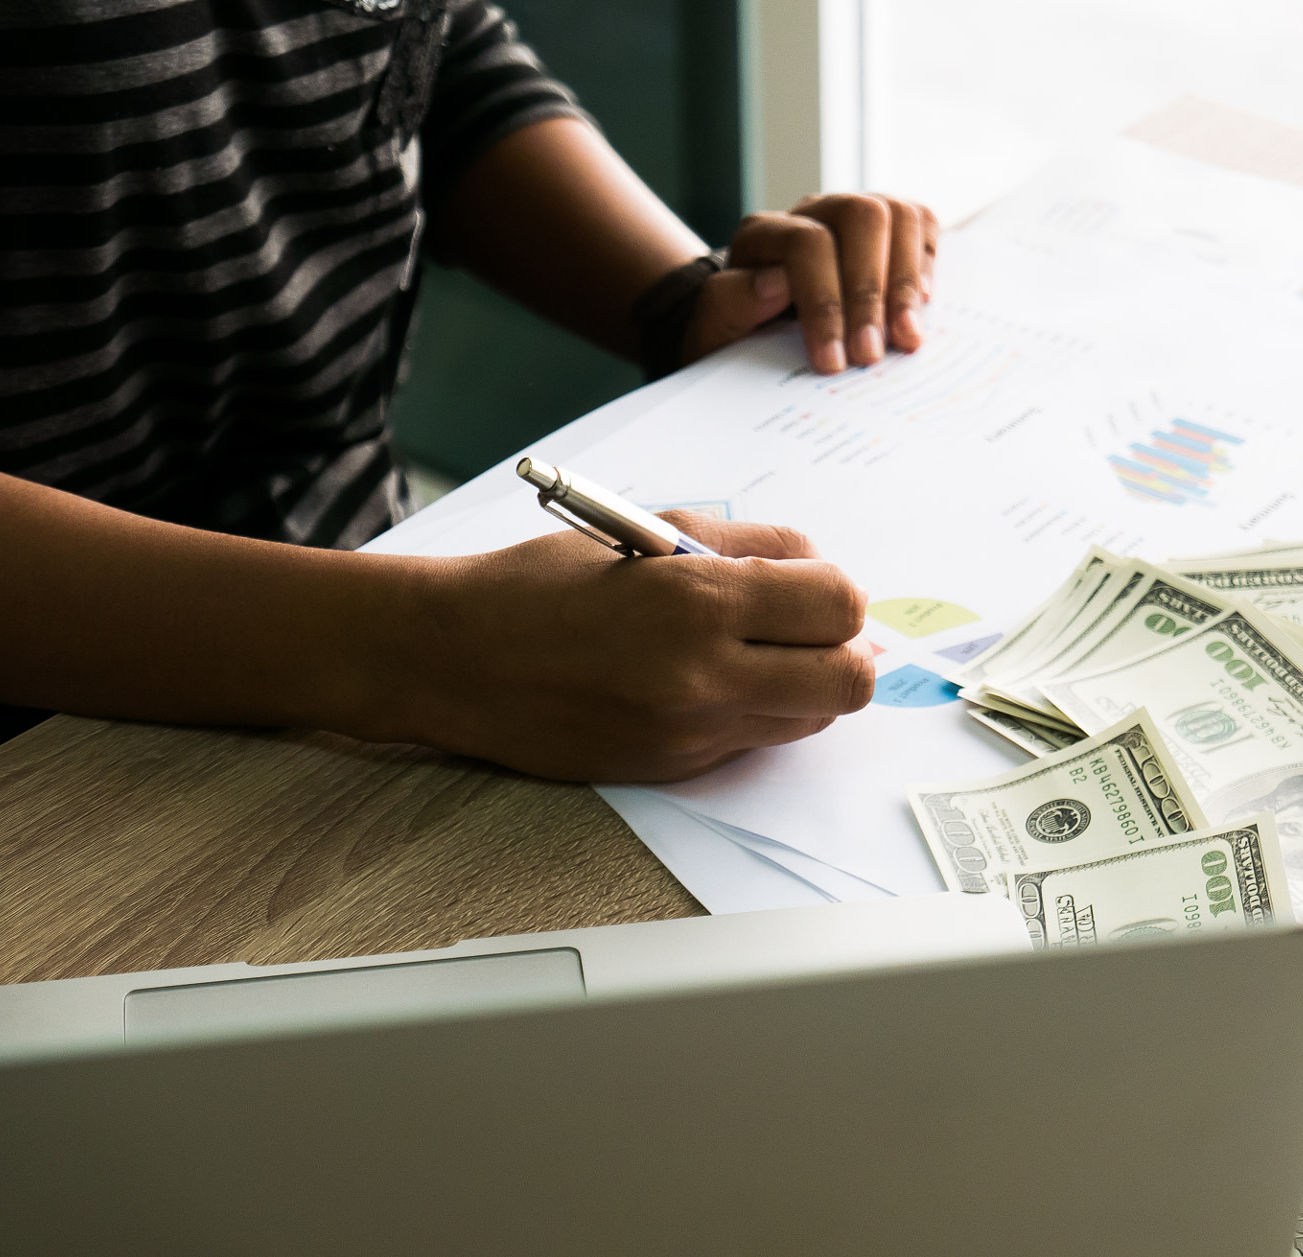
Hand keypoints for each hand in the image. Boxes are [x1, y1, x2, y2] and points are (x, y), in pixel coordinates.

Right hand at [390, 513, 874, 781]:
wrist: (454, 660)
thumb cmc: (538, 586)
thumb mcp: (645, 533)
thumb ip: (745, 544)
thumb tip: (815, 561)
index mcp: (698, 600)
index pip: (838, 605)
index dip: (837, 590)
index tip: (814, 582)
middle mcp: (704, 675)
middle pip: (849, 680)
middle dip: (844, 648)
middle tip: (810, 625)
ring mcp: (691, 732)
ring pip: (811, 719)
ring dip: (806, 683)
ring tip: (760, 649)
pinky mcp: (673, 769)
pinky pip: (755, 742)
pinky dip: (756, 710)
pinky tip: (712, 679)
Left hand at [683, 193, 939, 374]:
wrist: (754, 330)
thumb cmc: (737, 333)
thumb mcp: (714, 330)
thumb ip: (730, 303)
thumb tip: (775, 283)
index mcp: (763, 233)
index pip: (808, 243)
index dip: (825, 302)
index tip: (832, 362)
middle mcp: (812, 211)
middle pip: (862, 216)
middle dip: (871, 290)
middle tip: (871, 354)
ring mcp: (853, 215)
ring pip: (897, 212)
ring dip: (906, 280)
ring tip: (906, 338)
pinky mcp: (887, 228)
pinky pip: (921, 222)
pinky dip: (926, 263)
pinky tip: (920, 308)